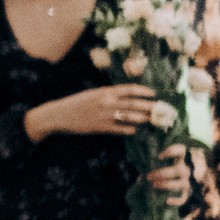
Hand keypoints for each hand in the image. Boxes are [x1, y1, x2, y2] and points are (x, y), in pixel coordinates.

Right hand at [25, 84, 157, 140]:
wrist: (59, 115)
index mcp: (105, 91)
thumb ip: (108, 94)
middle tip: (161, 109)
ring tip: (153, 120)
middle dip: (150, 106)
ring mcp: (105, 115)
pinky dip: (131, 129)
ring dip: (144, 119)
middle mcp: (107, 102)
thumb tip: (126, 96)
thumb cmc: (75, 103)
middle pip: (135, 103)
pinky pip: (122, 129)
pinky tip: (136, 130)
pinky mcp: (101, 127)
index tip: (154, 94)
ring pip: (131, 117)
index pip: (130, 89)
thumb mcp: (92, 94)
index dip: (144, 91)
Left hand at [143, 142, 189, 205]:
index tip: (159, 156)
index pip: (180, 151)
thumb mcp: (169, 161)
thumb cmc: (174, 165)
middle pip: (176, 171)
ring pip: (179, 184)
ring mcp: (189, 181)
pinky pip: (184, 198)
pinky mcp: (189, 192)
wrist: (194, 176)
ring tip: (153, 185)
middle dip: (161, 173)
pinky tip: (167, 200)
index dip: (170, 153)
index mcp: (182, 157)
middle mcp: (187, 169)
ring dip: (165, 185)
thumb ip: (156, 165)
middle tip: (148, 176)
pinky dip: (176, 201)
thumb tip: (141, 178)